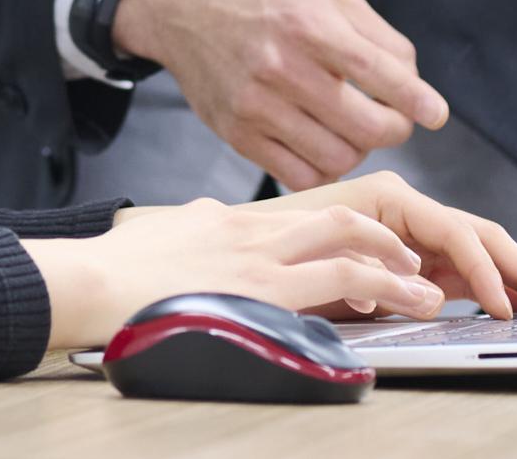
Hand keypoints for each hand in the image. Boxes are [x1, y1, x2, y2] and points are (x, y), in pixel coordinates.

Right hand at [23, 197, 447, 348]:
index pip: (301, 216)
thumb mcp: (159, 237)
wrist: (89, 281)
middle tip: (408, 260)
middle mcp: (250, 228)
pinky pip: (340, 278)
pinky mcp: (264, 285)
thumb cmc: (111, 272)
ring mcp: (259, 254)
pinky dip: (383, 287)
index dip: (345, 231)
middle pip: (335, 217)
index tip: (369, 249)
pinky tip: (408, 300)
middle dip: (380, 239)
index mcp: (226, 220)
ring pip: (349, 242)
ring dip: (396, 265)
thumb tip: (200, 228)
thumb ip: (191, 232)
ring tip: (426, 286)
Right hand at [111, 0, 450, 189]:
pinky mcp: (237, 134)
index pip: (380, 73)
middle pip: (366, 126)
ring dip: (360, 150)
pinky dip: (325, 168)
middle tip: (394, 120)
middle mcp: (281, 66)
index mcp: (308, 24)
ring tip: (355, 129)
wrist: (183, 7)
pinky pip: (300, 176)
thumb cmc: (265, 0)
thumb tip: (415, 87)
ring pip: (338, 157)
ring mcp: (255, 105)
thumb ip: (377, 36)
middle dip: (394, 129)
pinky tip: (325, 145)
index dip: (417, 99)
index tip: (435, 113)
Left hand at [270, 171, 516, 320]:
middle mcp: (404, 209)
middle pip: (477, 235)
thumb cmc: (277, 249)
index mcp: (387, 199)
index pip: (454, 229)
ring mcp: (410, 232)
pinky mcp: (410, 257)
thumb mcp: (323, 262)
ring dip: (514, 278)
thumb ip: (378, 276)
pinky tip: (515, 304)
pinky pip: (459, 267)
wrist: (239, 251)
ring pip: (476, 250)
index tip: (504, 305)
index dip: (485, 268)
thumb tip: (428, 294)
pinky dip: (490, 284)